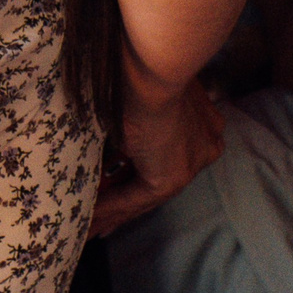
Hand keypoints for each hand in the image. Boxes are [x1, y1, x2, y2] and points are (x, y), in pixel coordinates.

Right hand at [92, 78, 223, 235]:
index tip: (119, 179)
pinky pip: (134, 198)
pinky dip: (109, 208)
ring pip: (144, 195)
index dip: (140, 172)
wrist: (149, 63)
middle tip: (101, 224)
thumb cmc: (140, 64)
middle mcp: (204, 147)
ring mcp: (190, 163)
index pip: (166, 156)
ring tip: (88, 229)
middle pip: (155, 182)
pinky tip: (89, 220)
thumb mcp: (140, 88)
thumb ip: (135, 109)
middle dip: (125, 204)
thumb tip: (107, 120)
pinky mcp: (170, 176)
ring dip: (113, 214)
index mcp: (203, 124)